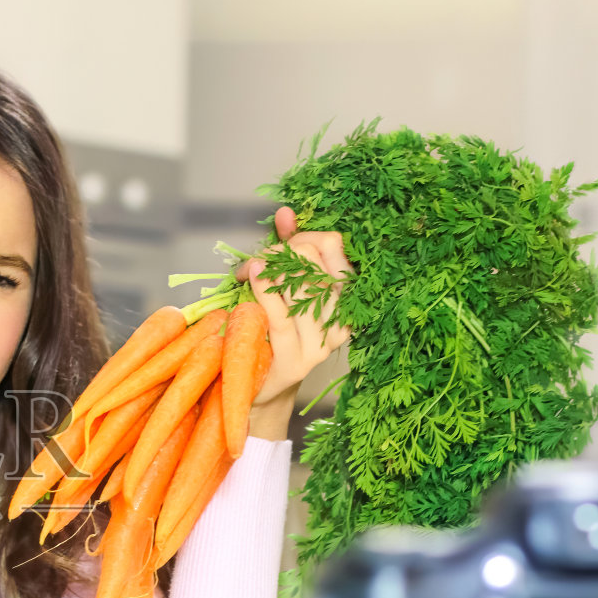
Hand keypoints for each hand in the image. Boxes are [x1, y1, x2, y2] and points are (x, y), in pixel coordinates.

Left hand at [237, 206, 352, 438]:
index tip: (278, 246)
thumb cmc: (272, 328)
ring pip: (300, 286)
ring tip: (249, 271)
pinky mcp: (298, 359)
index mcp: (348, 295)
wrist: (260, 384)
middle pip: (314, 263)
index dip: (302, 236)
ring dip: (268, 269)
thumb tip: (285, 212)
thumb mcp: (283, 284)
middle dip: (281, 252)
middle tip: (257, 262)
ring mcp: (324, 342)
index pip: (334, 246)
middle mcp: (343, 317)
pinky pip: (283, 316)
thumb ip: (286, 249)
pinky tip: (252, 276)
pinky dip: (265, 291)